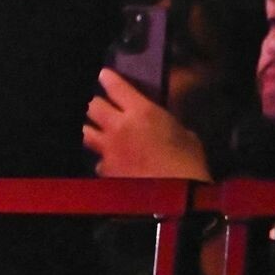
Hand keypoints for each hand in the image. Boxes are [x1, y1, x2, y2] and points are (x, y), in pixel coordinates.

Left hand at [83, 69, 210, 179]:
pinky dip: (104, 162)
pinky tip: (110, 165)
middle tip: (98, 104)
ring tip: (94, 130)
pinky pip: (99, 162)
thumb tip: (161, 125)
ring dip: (89, 130)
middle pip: (92, 105)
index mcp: (141, 112)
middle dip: (93, 102)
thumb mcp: (184, 134)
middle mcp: (119, 126)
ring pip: (85, 132)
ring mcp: (109, 149)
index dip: (107, 78)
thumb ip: (166, 124)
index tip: (104, 75)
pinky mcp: (106, 171)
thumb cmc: (189, 163)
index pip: (115, 85)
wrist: (178, 198)